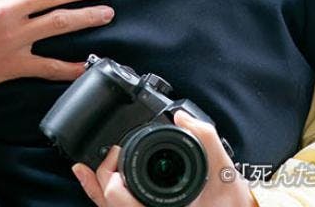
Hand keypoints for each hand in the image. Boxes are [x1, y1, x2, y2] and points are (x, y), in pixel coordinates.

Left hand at [72, 110, 256, 206]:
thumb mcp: (224, 170)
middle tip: (112, 154)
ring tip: (83, 168)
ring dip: (96, 188)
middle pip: (107, 205)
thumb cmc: (230, 203)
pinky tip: (104, 181)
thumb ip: (206, 139)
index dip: (110, 175)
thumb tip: (182, 116)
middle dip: (99, 178)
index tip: (120, 151)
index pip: (117, 199)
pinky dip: (107, 195)